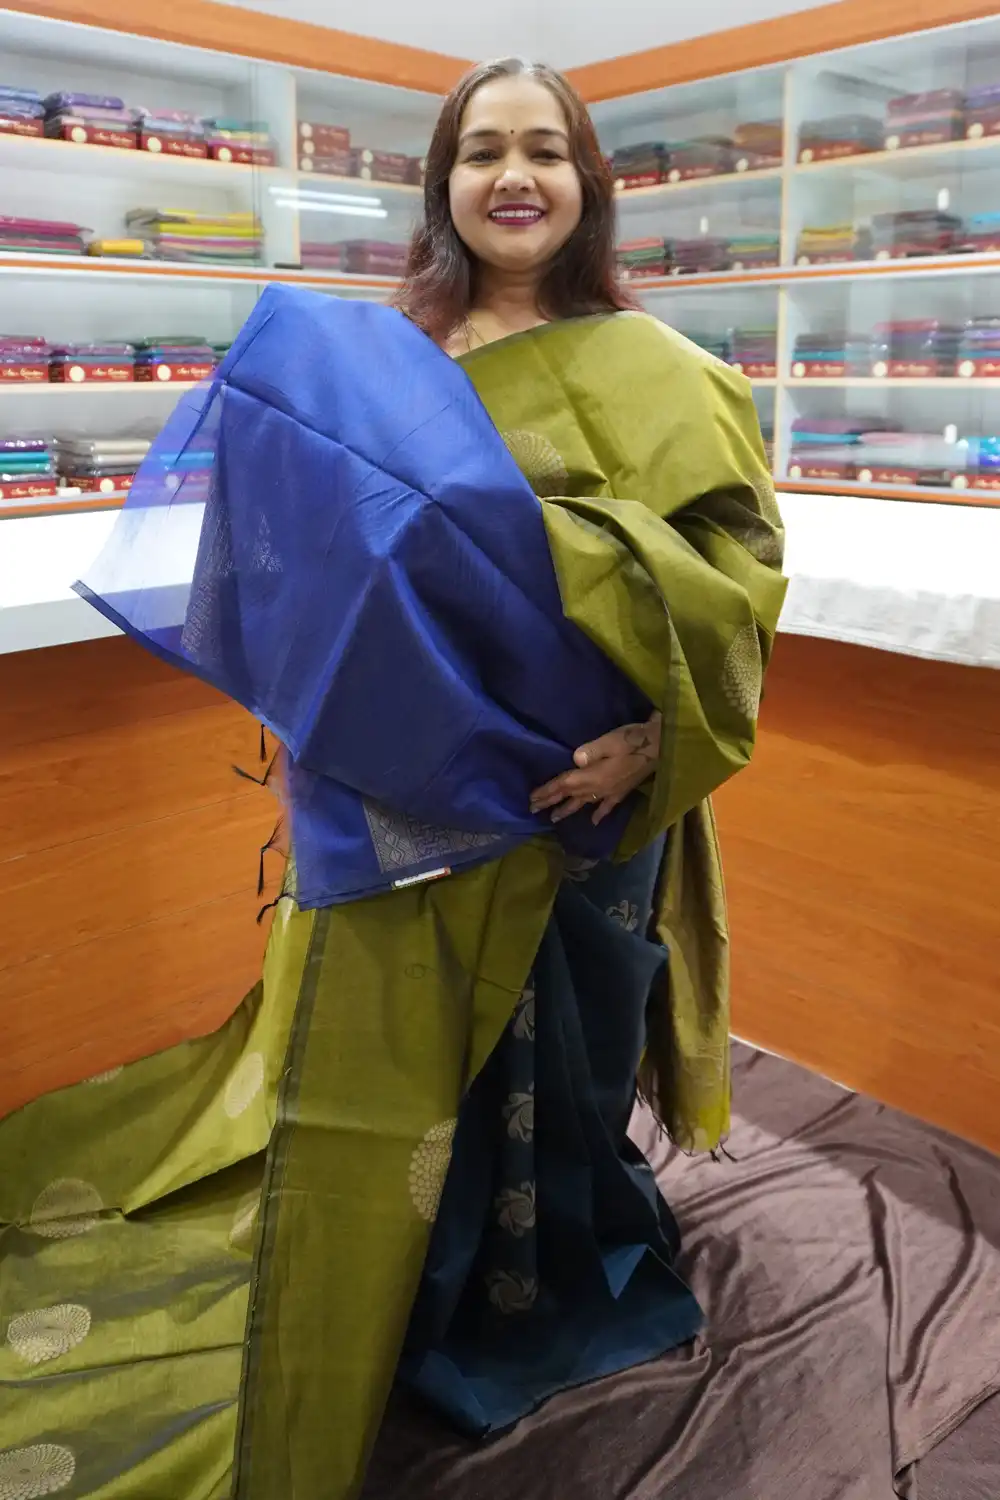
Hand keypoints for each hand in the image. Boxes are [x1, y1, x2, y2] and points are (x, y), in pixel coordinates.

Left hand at [530, 715, 660, 826]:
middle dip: (551, 803)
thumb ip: (591, 751)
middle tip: (533, 810)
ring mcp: (610, 792)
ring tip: (555, 819)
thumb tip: (575, 760)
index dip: (547, 792)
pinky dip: (599, 814)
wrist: (661, 748)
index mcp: (592, 776)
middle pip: (570, 796)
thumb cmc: (633, 741)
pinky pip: (607, 806)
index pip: (563, 785)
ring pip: (584, 804)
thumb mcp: (610, 741)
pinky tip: (594, 821)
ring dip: (568, 810)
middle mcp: (598, 788)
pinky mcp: (622, 792)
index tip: (532, 800)